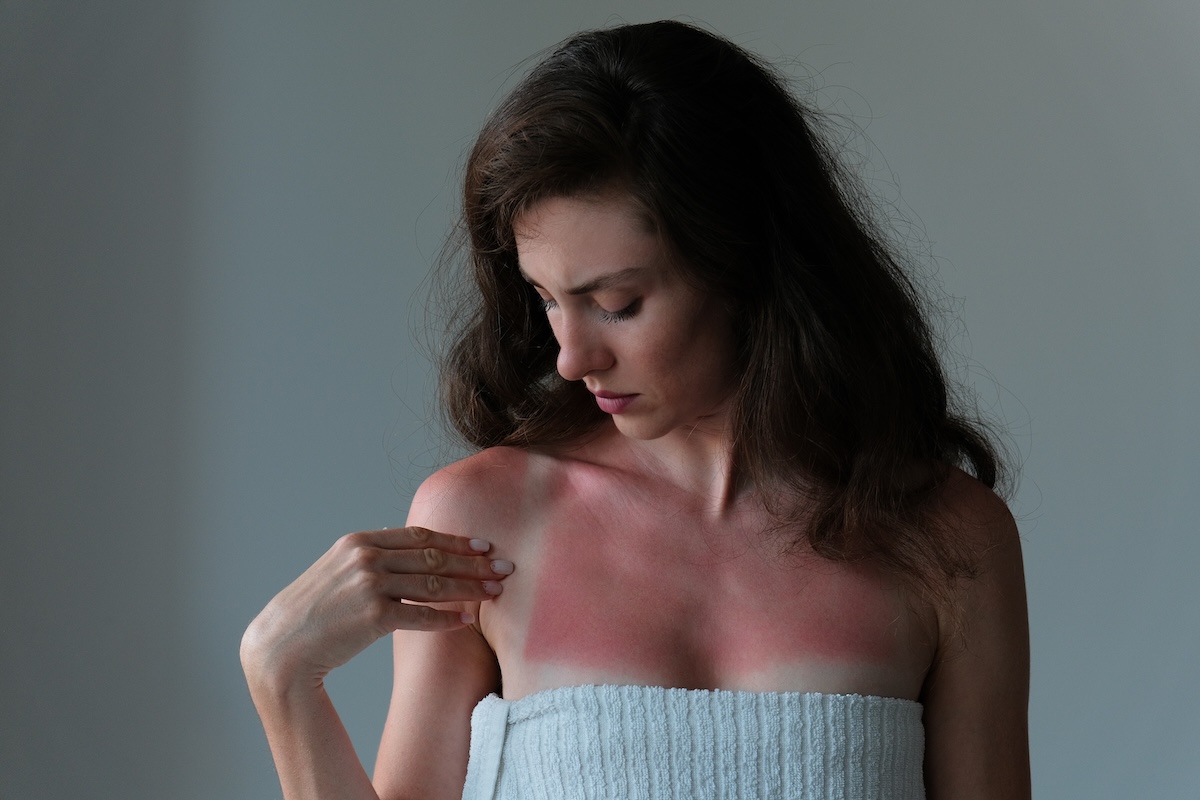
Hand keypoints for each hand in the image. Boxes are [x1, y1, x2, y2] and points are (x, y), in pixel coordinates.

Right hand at [240, 527, 513, 689]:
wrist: (282, 647)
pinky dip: (448, 617)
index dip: (456, 539)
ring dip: (470, 587)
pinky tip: (468, 619)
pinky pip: (422, 615)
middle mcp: (365, 558)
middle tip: (505, 566)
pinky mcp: (373, 616)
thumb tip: (413, 551)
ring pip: (434, 582)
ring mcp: (369, 585)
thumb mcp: (338, 572)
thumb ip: (372, 558)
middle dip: (474, 561)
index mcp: (359, 542)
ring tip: (496, 591)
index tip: (484, 545)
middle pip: (434, 555)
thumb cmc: (314, 613)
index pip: (420, 535)